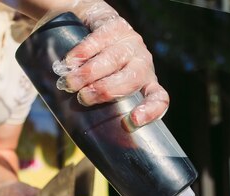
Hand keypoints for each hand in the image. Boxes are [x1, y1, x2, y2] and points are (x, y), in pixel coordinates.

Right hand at [52, 0, 168, 127]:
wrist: (97, 27)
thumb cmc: (101, 70)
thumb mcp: (108, 89)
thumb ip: (104, 109)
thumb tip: (86, 135)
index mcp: (147, 84)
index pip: (159, 99)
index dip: (150, 111)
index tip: (132, 121)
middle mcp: (144, 63)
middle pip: (130, 79)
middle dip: (104, 91)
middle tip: (82, 98)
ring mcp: (132, 43)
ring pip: (113, 59)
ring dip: (88, 74)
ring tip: (70, 83)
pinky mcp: (117, 26)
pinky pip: (100, 40)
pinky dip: (82, 53)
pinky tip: (70, 62)